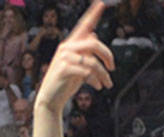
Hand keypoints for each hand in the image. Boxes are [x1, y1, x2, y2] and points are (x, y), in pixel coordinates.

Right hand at [34, 1, 111, 116]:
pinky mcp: (63, 69)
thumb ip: (85, 51)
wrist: (51, 100)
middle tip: (112, 68)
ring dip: (103, 74)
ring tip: (108, 84)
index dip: (93, 15)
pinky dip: (95, 80)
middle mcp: (66, 48)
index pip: (83, 26)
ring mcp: (63, 58)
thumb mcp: (78, 65)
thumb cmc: (65, 83)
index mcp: (70, 44)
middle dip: (107, 55)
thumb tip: (94, 35)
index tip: (101, 3)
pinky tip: (98, 87)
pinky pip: (87, 72)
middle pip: (93, 44)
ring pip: (92, 61)